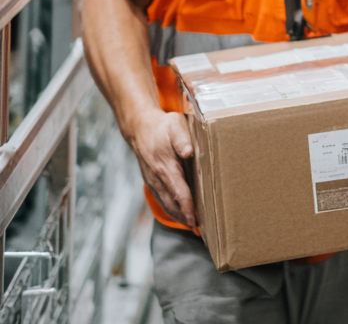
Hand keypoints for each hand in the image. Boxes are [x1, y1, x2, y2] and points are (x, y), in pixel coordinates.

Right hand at [127, 107, 196, 227]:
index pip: (178, 192)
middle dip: (184, 217)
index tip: (196, 220)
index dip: (187, 207)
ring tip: (192, 226)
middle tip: (199, 230)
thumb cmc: (162, 126)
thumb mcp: (175, 125)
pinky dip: (172, 207)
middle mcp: (157, 178)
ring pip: (166, 203)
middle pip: (171, 203)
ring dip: (178, 215)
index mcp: (165, 167)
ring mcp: (152, 180)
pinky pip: (162, 198)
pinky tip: (180, 212)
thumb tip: (189, 151)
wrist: (140, 127)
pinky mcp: (152, 180)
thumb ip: (182, 138)